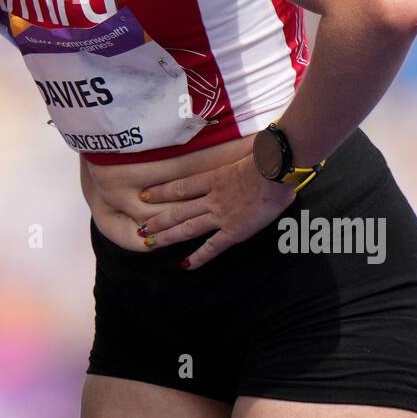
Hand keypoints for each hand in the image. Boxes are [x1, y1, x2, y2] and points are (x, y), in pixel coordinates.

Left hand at [136, 153, 296, 268]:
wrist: (275, 171)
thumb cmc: (268, 160)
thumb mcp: (247, 156)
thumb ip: (244, 160)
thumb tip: (255, 152)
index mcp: (214, 178)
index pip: (181, 186)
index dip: (161, 192)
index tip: (145, 196)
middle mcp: (211, 198)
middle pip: (178, 210)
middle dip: (158, 220)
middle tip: (141, 229)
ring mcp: (220, 215)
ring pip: (187, 228)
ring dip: (167, 236)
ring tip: (150, 243)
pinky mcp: (233, 231)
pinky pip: (212, 247)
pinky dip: (198, 257)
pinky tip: (185, 265)